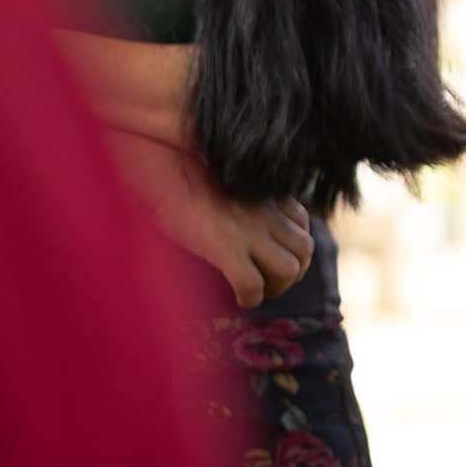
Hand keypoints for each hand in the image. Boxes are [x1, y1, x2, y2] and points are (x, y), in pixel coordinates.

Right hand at [106, 133, 313, 307]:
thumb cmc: (184, 176)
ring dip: (278, 286)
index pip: (303, 223)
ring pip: (289, 268)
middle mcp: (265, 211)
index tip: (278, 257)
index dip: (294, 247)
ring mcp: (248, 230)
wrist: (160, 167)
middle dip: (295, 270)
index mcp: (267, 194)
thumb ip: (245, 199)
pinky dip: (250, 297)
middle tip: (273, 282)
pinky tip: (241, 299)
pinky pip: (252, 283)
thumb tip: (244, 223)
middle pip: (305, 248)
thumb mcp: (227, 182)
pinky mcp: (225, 246)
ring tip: (260, 291)